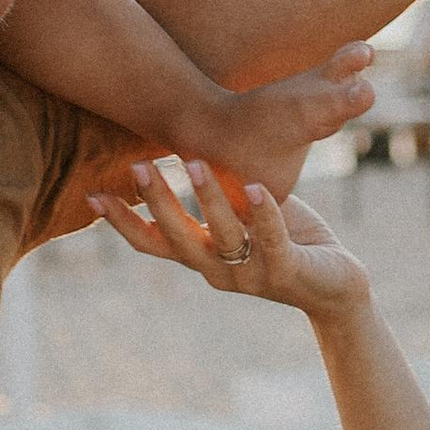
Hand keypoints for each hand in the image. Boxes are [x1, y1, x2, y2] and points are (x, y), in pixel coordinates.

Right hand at [85, 158, 371, 316]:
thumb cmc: (286, 239)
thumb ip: (215, 191)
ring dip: (207, 199)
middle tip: (138, 165)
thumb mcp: (242, 214)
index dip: (121, 222)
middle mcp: (218, 270)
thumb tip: (183, 142)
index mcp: (203, 256)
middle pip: (178, 239)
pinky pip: (272, 240)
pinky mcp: (288, 272)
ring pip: (223, 236)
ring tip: (193, 162)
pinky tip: (257, 187)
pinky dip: (264, 213)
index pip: (152, 243)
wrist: (338, 286)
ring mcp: (252, 275)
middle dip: (157, 201)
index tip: (91, 195)